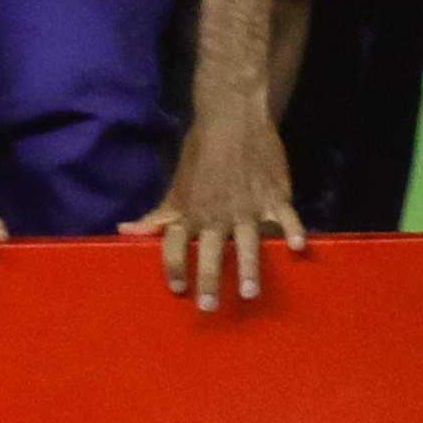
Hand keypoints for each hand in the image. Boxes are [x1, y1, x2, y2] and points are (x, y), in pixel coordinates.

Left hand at [126, 107, 311, 312]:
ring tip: (249, 292)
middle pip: (209, 251)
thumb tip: (125, 230)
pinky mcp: (275, 195)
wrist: (233, 116)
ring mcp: (249, 205)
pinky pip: (286, 216)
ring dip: (248, 267)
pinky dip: (292, 230)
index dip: (173, 267)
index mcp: (189, 211)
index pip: (173, 245)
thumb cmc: (202, 153)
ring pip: (248, 241)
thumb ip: (158, 214)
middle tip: (210, 306)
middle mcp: (216, 213)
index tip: (178, 289)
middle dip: (208, 279)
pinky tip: (297, 247)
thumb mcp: (177, 184)